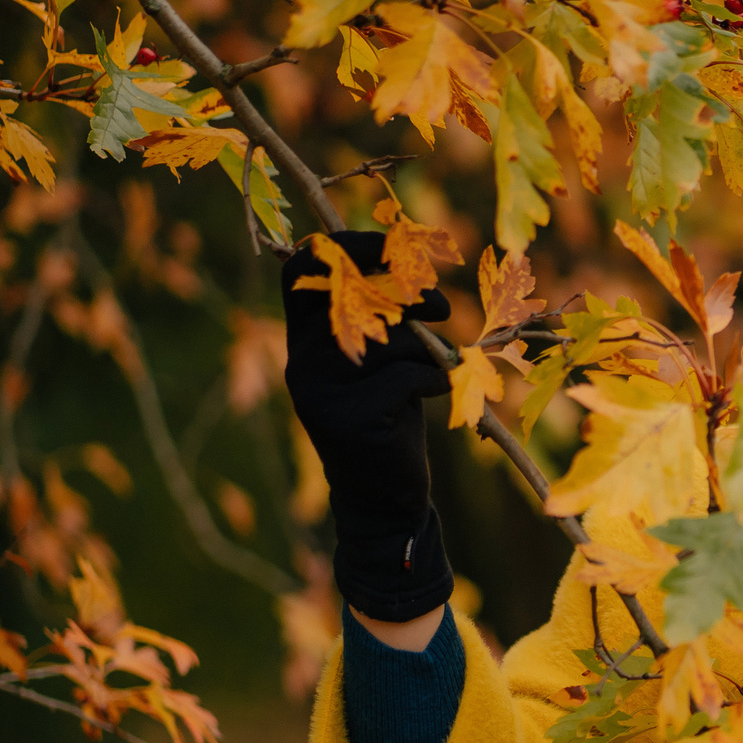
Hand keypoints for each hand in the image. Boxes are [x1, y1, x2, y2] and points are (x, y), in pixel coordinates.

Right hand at [282, 232, 454, 621]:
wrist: (385, 497)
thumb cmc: (391, 417)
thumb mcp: (383, 360)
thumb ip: (383, 317)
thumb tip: (411, 260)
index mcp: (304, 339)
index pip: (304, 269)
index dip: (349, 246)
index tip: (398, 248)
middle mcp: (301, 362)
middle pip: (347, 295)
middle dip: (402, 292)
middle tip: (438, 306)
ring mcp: (319, 393)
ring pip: (384, 341)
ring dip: (425, 349)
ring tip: (440, 367)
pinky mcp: (348, 421)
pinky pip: (403, 377)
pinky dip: (433, 380)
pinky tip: (441, 393)